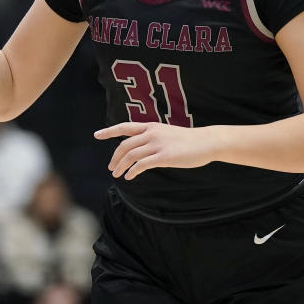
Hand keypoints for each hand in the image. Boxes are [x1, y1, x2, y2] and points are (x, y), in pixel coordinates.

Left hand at [95, 122, 216, 179]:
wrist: (206, 142)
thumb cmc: (189, 140)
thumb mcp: (167, 133)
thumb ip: (153, 138)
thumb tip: (141, 149)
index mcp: (151, 126)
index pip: (125, 127)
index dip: (109, 131)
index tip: (97, 135)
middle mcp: (151, 133)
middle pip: (124, 144)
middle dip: (114, 157)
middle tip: (110, 167)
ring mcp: (157, 144)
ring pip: (130, 156)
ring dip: (121, 166)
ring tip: (117, 174)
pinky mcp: (163, 157)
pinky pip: (141, 165)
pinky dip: (132, 171)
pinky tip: (129, 177)